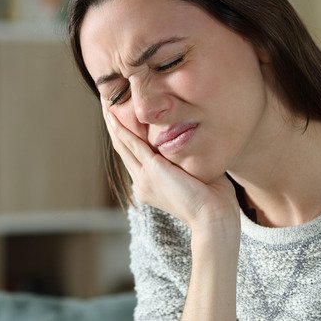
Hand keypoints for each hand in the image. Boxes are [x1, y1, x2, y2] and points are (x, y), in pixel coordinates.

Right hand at [102, 104, 239, 231]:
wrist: (214, 217)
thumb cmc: (214, 200)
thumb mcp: (197, 175)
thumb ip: (189, 159)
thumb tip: (198, 140)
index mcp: (152, 186)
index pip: (135, 156)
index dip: (127, 136)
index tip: (123, 118)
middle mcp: (143, 183)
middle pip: (123, 149)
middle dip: (114, 125)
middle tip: (106, 103)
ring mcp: (145, 178)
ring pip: (123, 145)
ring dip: (113, 123)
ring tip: (106, 103)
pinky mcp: (153, 170)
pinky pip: (133, 145)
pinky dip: (122, 129)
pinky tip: (113, 116)